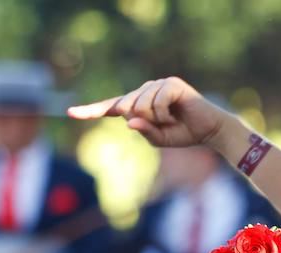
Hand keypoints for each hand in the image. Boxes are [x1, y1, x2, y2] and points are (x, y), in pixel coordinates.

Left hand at [68, 77, 228, 149]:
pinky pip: (156, 102)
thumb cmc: (184, 133)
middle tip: (163, 124)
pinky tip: (176, 115)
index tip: (70, 113)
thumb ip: (143, 132)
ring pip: (139, 105)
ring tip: (172, 120)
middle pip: (124, 107)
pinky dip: (165, 114)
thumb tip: (128, 121)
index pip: (110, 107)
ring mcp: (157, 85)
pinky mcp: (170, 84)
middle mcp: (144, 90)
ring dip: (156, 119)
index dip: (90, 110)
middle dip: (141, 121)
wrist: (210, 130)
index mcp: (137, 104)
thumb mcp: (159, 139)